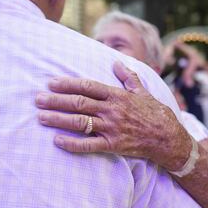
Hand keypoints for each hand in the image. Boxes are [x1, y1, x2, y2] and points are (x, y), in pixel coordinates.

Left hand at [35, 61, 191, 170]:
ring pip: (80, 122)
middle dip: (56, 100)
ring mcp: (111, 128)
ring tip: (41, 117)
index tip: (51, 82)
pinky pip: (88, 145)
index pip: (87, 86)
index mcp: (117, 95)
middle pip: (79, 103)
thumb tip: (117, 62)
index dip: (67, 84)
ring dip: (59, 119)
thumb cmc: (155, 112)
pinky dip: (72, 144)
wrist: (168, 138)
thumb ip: (128, 76)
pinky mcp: (113, 145)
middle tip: (38, 99)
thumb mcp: (143, 91)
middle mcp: (112, 110)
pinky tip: (57, 141)